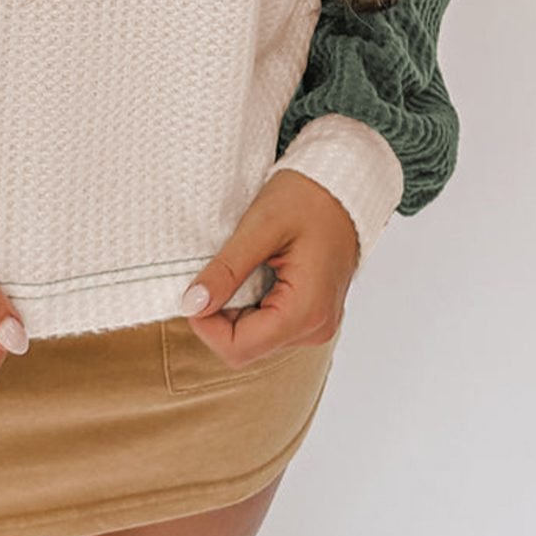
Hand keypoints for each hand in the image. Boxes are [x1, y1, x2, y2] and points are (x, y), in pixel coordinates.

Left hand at [177, 169, 359, 369]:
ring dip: (234, 310)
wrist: (343, 187)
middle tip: (216, 271)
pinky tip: (254, 273)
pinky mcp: (312, 316)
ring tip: (240, 267)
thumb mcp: (261, 226)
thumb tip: (192, 304)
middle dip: (219, 316)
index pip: (238, 348)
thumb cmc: (308, 199)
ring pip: (255, 338)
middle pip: (246, 347)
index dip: (206, 323)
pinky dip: (250, 305)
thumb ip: (227, 270)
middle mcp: (315, 328)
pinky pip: (269, 325)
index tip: (196, 288)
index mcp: (306, 311)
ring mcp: (316, 324)